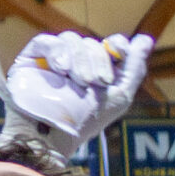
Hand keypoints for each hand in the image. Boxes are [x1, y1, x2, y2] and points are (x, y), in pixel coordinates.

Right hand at [0, 31, 153, 148]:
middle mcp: (74, 65)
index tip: (120, 51)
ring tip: (77, 81)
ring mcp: (51, 63)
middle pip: (91, 43)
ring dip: (79, 58)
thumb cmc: (85, 122)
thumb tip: (146, 39)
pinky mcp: (29, 61)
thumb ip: (134, 67)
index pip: (109, 45)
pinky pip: (45, 41)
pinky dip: (56, 51)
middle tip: (94, 82)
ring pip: (70, 40)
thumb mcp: (120, 96)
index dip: (117, 43)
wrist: (50, 136)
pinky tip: (61, 69)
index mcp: (96, 72)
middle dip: (97, 60)